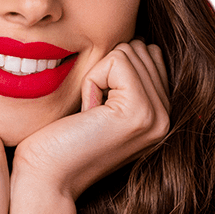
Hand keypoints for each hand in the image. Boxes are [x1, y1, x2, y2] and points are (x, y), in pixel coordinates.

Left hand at [11, 40, 169, 208]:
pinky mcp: (140, 112)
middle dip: (104, 69)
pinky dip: (92, 79)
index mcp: (160, 112)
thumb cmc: (61, 135)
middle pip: (139, 48)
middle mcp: (166, 116)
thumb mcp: (100, 101)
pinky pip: (117, 61)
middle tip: (91, 109)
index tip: (96, 104)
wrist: (48, 173)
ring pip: (128, 52)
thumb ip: (123, 77)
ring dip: (96, 75)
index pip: (148, 53)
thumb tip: (135, 40)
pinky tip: (88, 111)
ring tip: (89, 112)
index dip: (110, 67)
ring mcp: (157, 116)